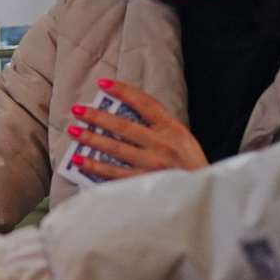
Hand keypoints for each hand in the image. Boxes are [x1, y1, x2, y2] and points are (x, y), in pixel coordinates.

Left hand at [66, 78, 207, 180]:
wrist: (206, 195)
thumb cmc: (191, 165)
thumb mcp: (183, 140)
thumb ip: (159, 128)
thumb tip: (122, 119)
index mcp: (173, 129)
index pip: (145, 104)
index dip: (124, 92)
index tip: (103, 83)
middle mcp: (163, 145)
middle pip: (125, 126)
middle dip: (99, 117)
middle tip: (78, 110)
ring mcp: (153, 165)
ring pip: (116, 149)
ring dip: (92, 139)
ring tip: (73, 131)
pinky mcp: (146, 184)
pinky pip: (115, 174)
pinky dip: (96, 167)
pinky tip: (80, 160)